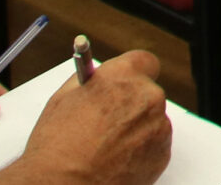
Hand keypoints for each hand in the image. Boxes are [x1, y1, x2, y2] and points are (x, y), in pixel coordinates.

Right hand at [0, 50, 169, 184]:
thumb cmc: (57, 147)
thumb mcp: (63, 98)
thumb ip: (90, 80)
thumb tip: (99, 74)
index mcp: (123, 77)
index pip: (144, 61)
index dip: (132, 73)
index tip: (125, 82)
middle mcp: (147, 97)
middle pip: (147, 92)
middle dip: (131, 103)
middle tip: (108, 120)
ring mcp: (158, 125)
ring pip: (151, 119)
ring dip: (136, 127)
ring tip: (107, 146)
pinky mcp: (162, 152)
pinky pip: (155, 143)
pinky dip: (141, 149)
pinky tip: (116, 159)